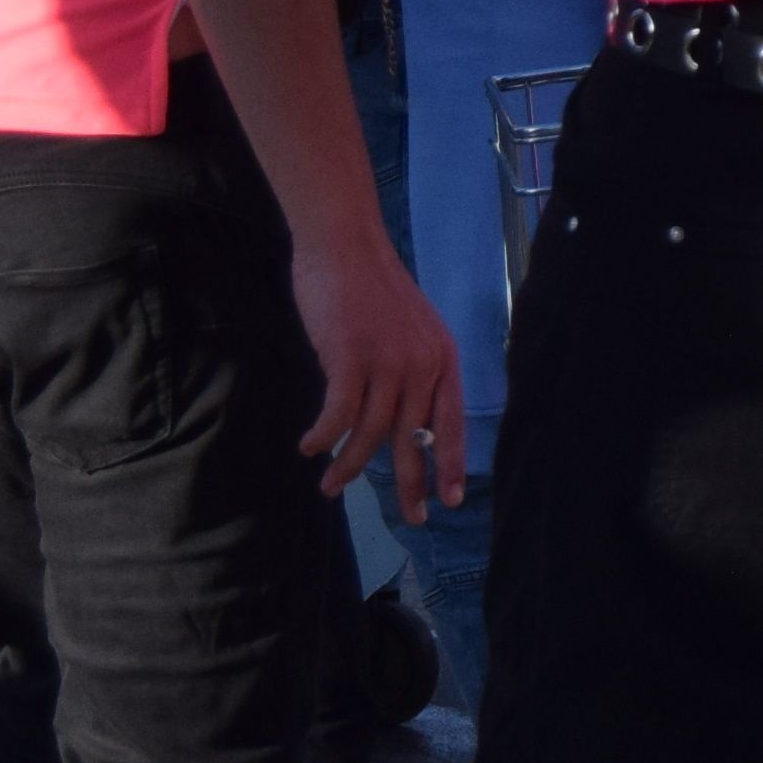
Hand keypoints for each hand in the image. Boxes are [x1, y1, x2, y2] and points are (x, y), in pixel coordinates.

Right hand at [293, 220, 466, 509]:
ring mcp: (387, 362)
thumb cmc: (369, 287)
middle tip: (410, 518)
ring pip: (370, 434)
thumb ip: (410, 370)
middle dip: (411, 483)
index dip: (449, 463)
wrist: (343, 244)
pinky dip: (323, 438)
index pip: (451, 422)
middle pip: (415, 439)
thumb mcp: (408, 330)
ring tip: (332, 487)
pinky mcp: (350, 358)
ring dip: (349, 466)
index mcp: (440, 357)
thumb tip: (403, 421)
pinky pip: (338, 416)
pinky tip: (311, 448)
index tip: (448, 500)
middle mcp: (421, 364)